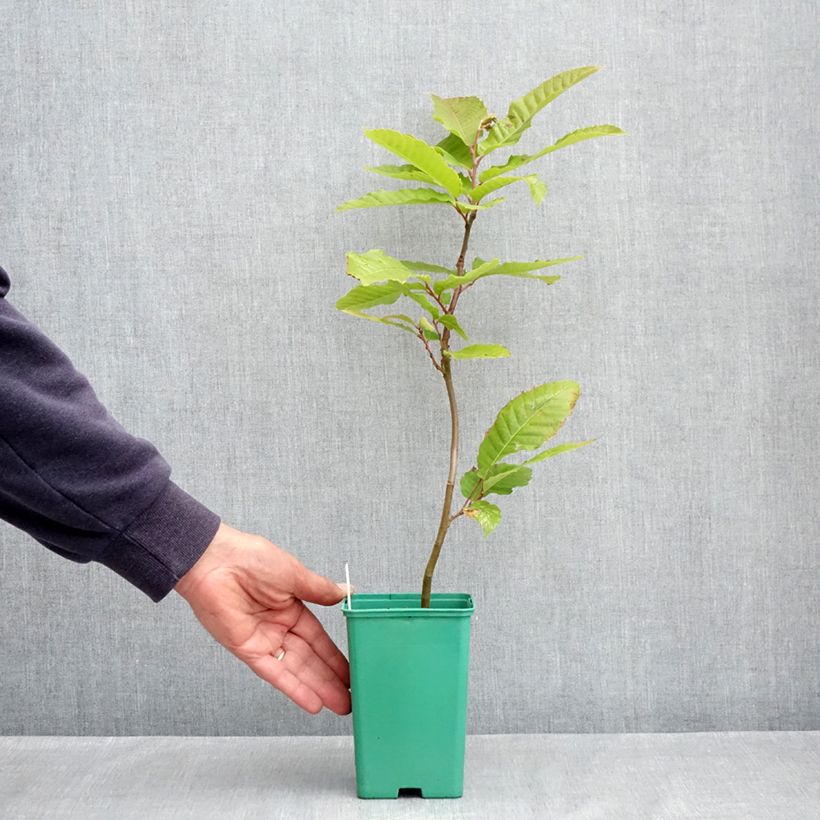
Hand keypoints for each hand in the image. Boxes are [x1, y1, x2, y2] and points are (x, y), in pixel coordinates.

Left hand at [175, 521, 350, 714]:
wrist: (215, 561)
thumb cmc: (251, 558)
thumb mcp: (295, 574)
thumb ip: (320, 590)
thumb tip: (346, 592)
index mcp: (291, 608)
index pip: (319, 639)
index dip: (336, 656)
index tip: (352, 671)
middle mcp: (278, 627)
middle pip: (310, 659)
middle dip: (331, 679)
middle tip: (352, 697)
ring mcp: (263, 640)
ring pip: (296, 670)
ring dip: (318, 688)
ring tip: (340, 705)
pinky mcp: (247, 650)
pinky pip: (273, 673)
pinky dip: (293, 688)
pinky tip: (312, 701)